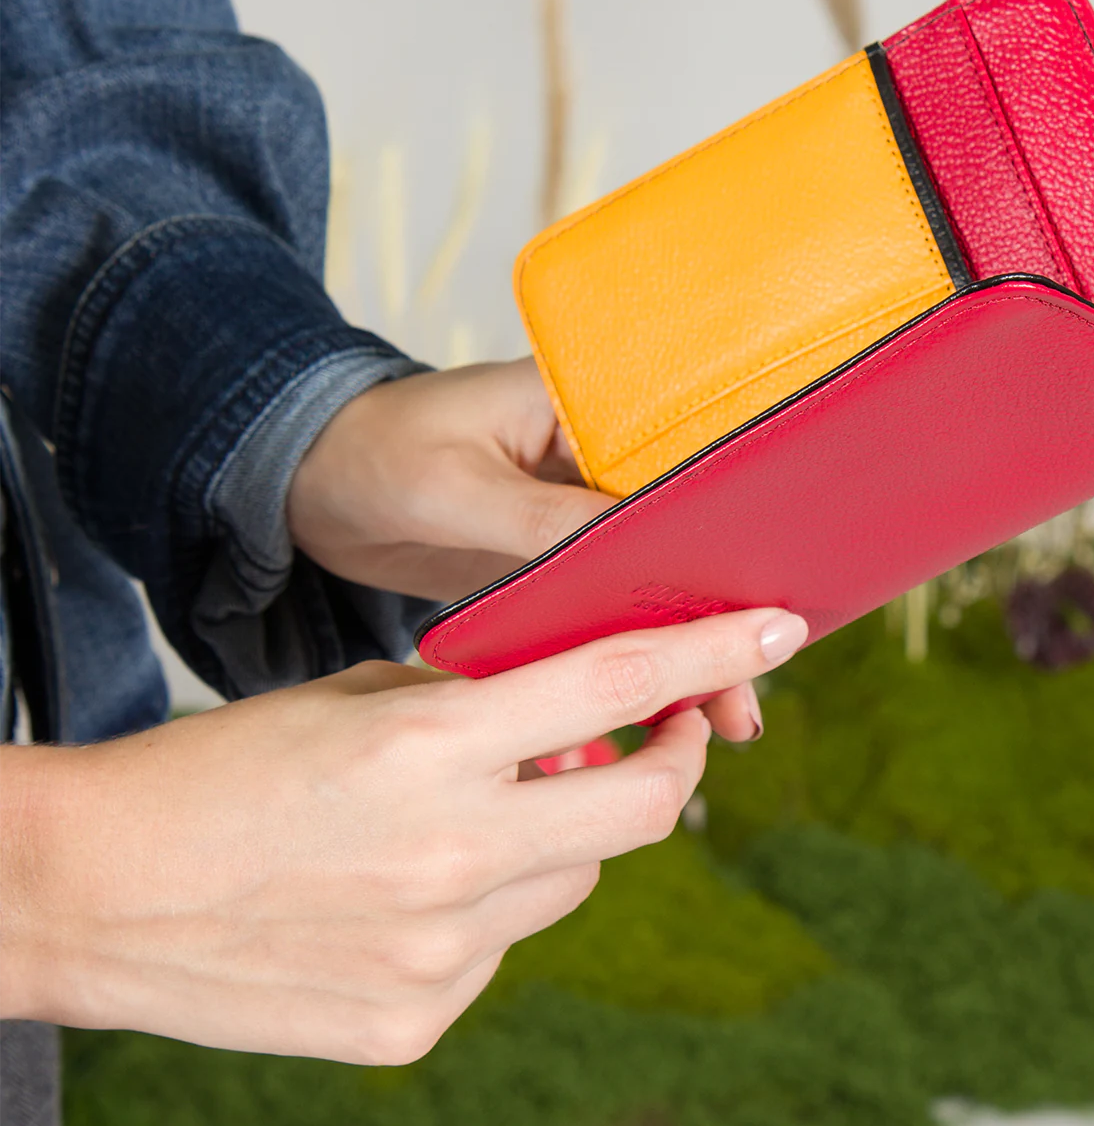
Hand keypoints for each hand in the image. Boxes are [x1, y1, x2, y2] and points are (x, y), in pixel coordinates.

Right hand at [0, 608, 807, 1061]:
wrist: (93, 895)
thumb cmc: (218, 772)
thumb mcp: (355, 698)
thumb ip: (480, 708)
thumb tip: (579, 730)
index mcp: (430, 743)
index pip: (617, 684)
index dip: (712, 653)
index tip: (778, 631)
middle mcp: (456, 852)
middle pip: (640, 808)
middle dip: (670, 760)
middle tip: (662, 732)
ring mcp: (441, 953)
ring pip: (572, 882)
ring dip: (553, 840)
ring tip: (454, 821)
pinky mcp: (418, 1024)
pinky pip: (503, 953)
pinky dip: (482, 915)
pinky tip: (394, 901)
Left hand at [288, 358, 764, 740]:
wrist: (306, 481)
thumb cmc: (372, 451)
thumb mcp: (454, 485)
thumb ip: (541, 522)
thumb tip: (630, 557)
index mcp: (591, 405)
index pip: (681, 468)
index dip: (723, 538)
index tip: (754, 607)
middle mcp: (600, 456)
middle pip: (685, 535)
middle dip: (718, 612)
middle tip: (745, 689)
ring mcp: (580, 512)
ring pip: (655, 582)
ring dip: (686, 646)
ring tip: (724, 720)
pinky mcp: (553, 560)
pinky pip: (609, 608)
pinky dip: (634, 655)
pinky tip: (662, 710)